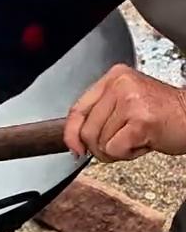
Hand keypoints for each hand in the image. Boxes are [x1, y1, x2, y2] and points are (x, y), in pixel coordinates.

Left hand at [64, 64, 185, 161]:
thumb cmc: (161, 115)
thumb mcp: (126, 106)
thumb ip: (100, 116)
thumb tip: (74, 141)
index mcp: (114, 78)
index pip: (77, 109)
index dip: (71, 134)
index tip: (75, 149)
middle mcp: (120, 84)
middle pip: (87, 131)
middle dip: (102, 147)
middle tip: (123, 141)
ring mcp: (130, 100)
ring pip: (101, 143)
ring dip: (118, 150)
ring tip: (137, 138)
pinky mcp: (140, 120)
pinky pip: (115, 149)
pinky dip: (128, 154)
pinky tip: (143, 142)